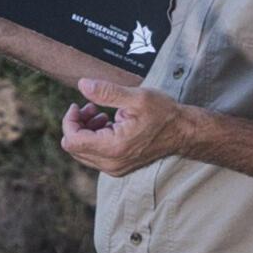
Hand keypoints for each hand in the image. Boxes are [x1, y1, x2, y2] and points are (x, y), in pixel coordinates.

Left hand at [59, 79, 183, 175]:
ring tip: (101, 114)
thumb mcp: (136, 97)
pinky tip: (108, 123)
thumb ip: (107, 92)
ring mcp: (114, 168)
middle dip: (77, 125)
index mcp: (113, 147)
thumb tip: (82, 84)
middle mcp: (111, 163)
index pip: (71, 140)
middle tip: (93, 107)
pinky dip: (94, 138)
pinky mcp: (118, 167)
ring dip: (85, 131)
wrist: (183, 132)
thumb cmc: (163, 114)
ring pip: (82, 152)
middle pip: (74, 147)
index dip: (70, 121)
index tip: (78, 105)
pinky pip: (94, 155)